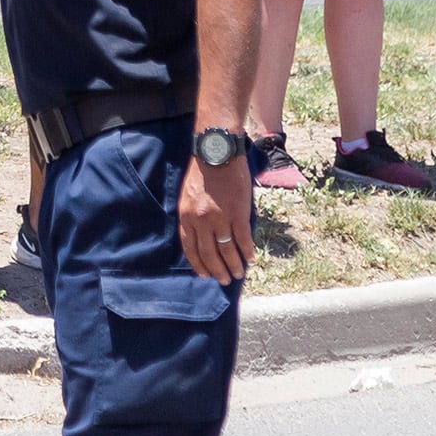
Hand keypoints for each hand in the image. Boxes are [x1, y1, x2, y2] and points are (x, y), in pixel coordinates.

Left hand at [178, 155, 253, 282]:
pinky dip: (247, 251)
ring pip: (227, 249)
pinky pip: (243, 238)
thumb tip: (200, 238)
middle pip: (209, 253)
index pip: (190, 248)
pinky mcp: (238, 213)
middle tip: (224, 280)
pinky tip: (250, 258)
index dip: (198, 264)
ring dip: (233, 265)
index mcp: (186, 216)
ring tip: (238, 274)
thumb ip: (192, 217)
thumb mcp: (187, 197)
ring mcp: (221, 218)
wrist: (217, 154)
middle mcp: (202, 221)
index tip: (204, 275)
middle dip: (217, 270)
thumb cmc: (201, 173)